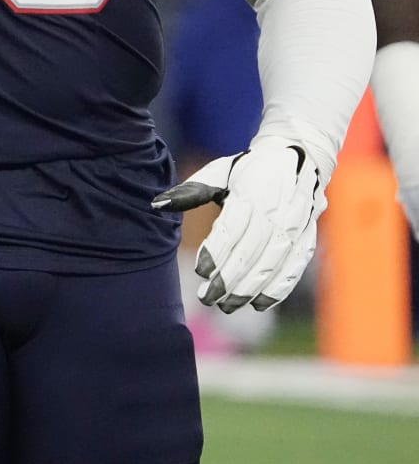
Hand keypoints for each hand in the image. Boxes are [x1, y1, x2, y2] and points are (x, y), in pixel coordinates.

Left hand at [153, 136, 323, 312]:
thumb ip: (190, 191)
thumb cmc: (247, 170)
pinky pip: (294, 267)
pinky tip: (259, 303)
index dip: (217, 251)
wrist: (297, 158)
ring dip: (250, 288)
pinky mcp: (307, 239)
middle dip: (229, 278)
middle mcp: (276, 211)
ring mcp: (295, 227)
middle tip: (208, 298)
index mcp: (251, 193)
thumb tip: (157, 204)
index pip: (233, 228)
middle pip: (251, 251)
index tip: (200, 271)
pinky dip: (278, 287)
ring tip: (227, 305)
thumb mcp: (219, 172)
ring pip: (272, 263)